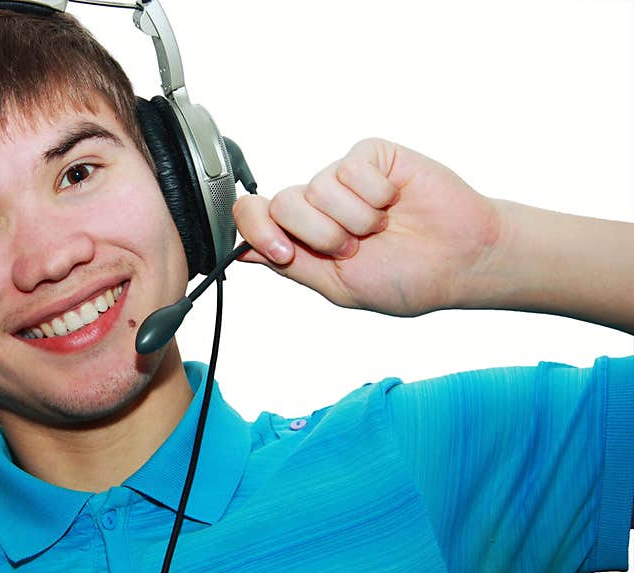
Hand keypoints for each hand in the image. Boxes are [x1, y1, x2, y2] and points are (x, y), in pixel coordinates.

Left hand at [232, 138, 501, 316]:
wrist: (461, 261)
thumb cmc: (407, 278)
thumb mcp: (340, 286)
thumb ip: (290, 265)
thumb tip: (241, 253)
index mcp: (302, 235)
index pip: (254, 216)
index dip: (259, 231)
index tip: (285, 253)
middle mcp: (316, 203)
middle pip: (283, 202)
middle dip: (322, 235)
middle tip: (356, 247)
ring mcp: (342, 177)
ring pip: (318, 187)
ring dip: (356, 219)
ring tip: (382, 227)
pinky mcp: (370, 156)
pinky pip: (351, 168)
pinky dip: (376, 195)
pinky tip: (395, 201)